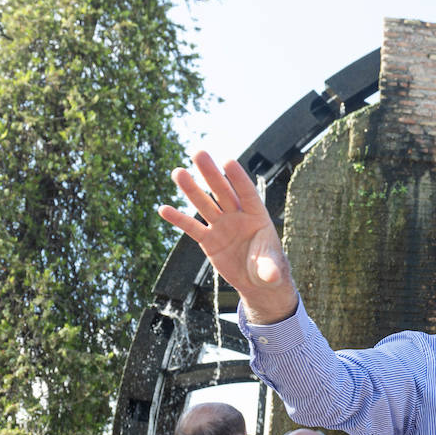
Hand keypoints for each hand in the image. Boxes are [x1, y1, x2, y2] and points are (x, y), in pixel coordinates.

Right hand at [158, 152, 298, 322]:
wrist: (256, 281)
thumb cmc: (268, 269)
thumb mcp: (270, 270)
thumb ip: (269, 269)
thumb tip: (272, 277)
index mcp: (257, 216)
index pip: (247, 193)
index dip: (238, 179)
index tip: (228, 161)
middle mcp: (237, 217)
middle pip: (222, 191)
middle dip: (211, 174)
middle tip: (199, 153)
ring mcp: (221, 227)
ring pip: (204, 204)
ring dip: (191, 189)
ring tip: (178, 172)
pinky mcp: (209, 240)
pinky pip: (192, 228)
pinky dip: (178, 219)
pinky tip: (163, 209)